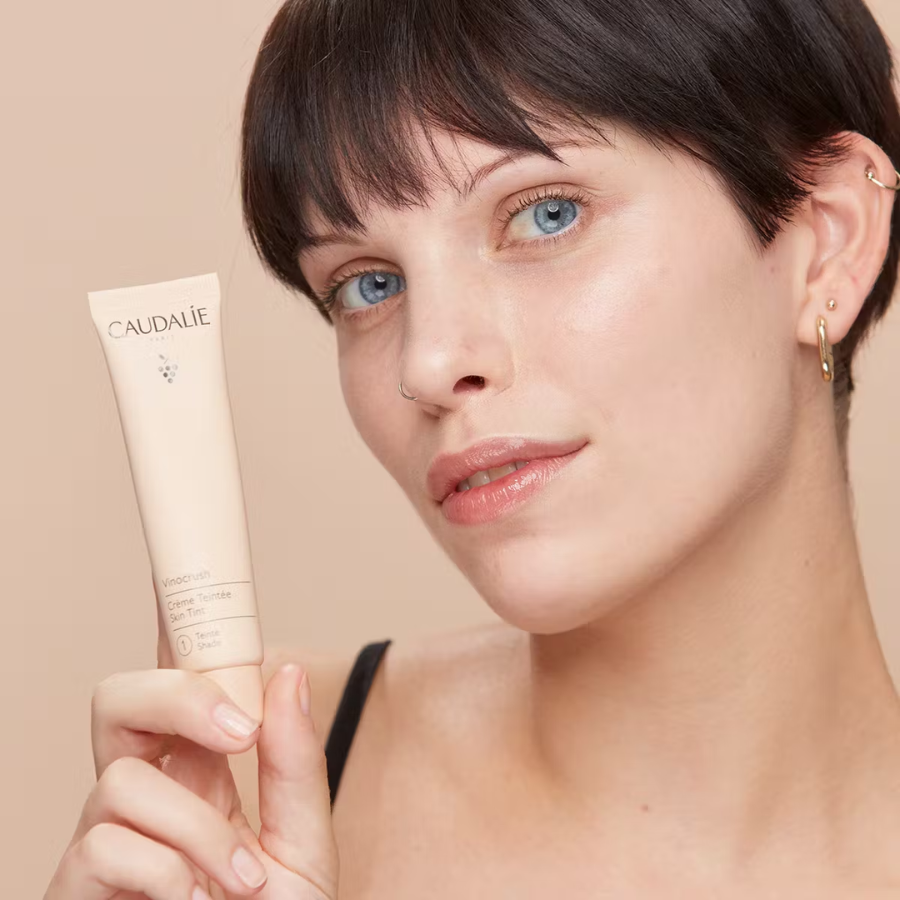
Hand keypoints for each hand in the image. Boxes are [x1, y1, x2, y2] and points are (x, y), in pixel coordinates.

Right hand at [43, 595, 338, 898]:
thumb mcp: (304, 849)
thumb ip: (294, 766)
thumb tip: (281, 674)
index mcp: (206, 772)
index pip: (181, 681)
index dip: (171, 621)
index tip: (182, 559)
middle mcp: (151, 790)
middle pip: (120, 696)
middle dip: (177, 695)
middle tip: (237, 733)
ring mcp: (110, 836)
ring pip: (123, 775)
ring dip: (199, 831)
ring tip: (239, 882)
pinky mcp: (78, 883)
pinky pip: (109, 840)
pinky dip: (170, 874)